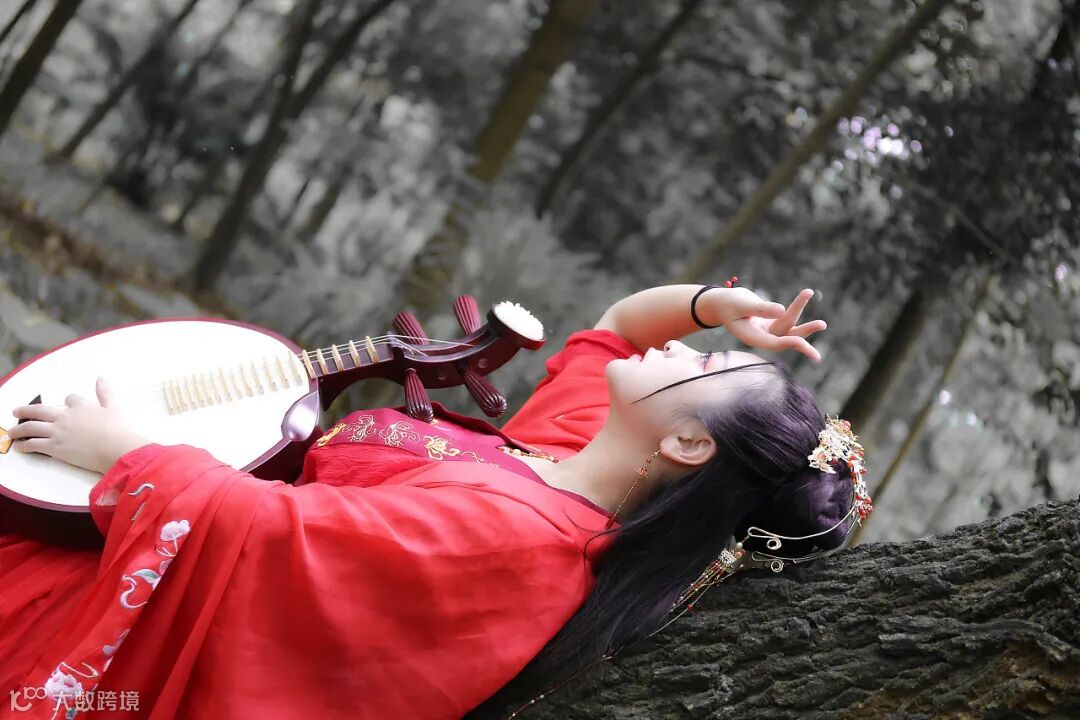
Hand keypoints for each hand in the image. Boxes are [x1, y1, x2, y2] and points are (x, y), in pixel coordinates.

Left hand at [8, 376, 150, 473]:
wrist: (115, 448)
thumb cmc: (117, 429)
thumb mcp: (113, 407)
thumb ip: (105, 393)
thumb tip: (101, 378)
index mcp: (80, 406)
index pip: (69, 400)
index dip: (68, 402)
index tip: (66, 405)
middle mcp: (65, 417)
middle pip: (40, 411)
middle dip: (26, 410)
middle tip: (16, 410)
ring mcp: (57, 432)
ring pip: (32, 427)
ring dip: (19, 429)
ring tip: (11, 431)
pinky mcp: (54, 448)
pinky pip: (34, 445)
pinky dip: (24, 445)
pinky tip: (19, 446)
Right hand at [711, 287, 826, 362]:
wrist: (719, 302)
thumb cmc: (727, 303)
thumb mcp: (741, 304)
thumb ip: (760, 308)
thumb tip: (782, 309)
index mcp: (752, 337)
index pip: (773, 343)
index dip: (788, 343)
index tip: (802, 341)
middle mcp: (762, 336)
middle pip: (785, 338)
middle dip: (802, 339)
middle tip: (817, 356)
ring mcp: (767, 330)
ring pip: (789, 328)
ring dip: (804, 325)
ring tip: (823, 324)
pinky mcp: (770, 322)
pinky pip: (787, 317)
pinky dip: (796, 308)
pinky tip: (806, 295)